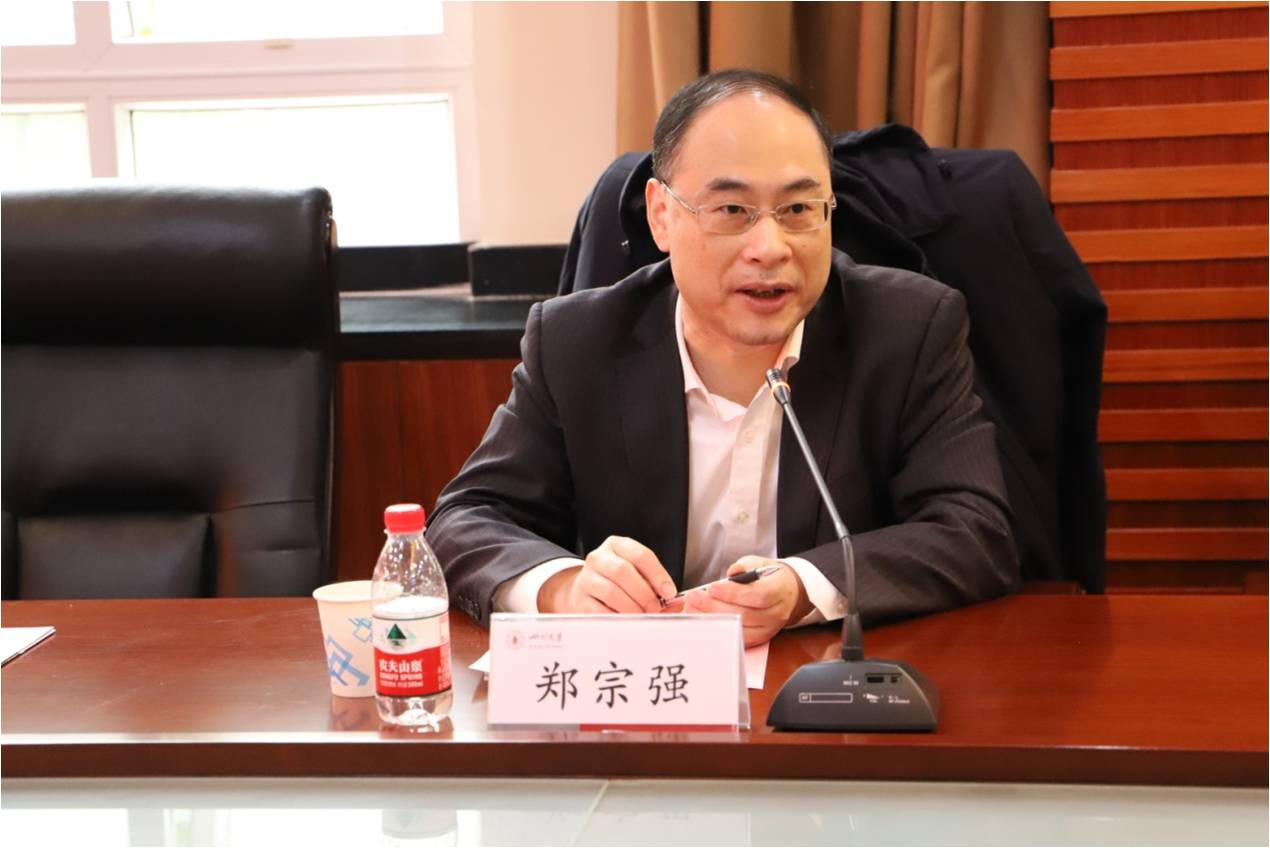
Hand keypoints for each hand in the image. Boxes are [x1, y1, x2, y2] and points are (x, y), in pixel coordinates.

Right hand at [537, 536, 675, 613]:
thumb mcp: (636, 575)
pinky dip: (617, 617)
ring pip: (611, 591)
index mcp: (617, 546)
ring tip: (642, 616)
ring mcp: (587, 578)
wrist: (585, 592)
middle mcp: (599, 558)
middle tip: (656, 608)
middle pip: (623, 571)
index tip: (669, 592)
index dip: (658, 575)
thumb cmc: (618, 583)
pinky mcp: (580, 599)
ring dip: (632, 607)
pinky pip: (600, 610)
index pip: (641, 555)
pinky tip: (627, 621)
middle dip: (644, 593)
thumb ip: (656, 586)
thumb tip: (677, 604)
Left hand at [681, 556, 810, 646]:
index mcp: (778, 591)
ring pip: (738, 629)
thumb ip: (744, 566)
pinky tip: (703, 621)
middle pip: (744, 615)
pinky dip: (718, 630)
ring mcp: (768, 629)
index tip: (713, 588)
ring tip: (692, 608)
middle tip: (693, 597)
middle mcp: (775, 614)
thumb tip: (732, 571)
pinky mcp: (759, 639)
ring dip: (712, 620)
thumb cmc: (770, 578)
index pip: (757, 595)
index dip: (733, 593)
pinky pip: (737, 638)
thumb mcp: (759, 563)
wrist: (787, 594)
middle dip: (714, 606)